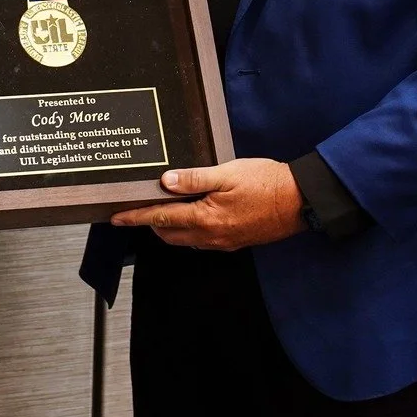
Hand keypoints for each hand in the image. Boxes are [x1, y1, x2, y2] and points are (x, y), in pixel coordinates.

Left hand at [110, 158, 304, 249]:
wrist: (300, 201)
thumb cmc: (267, 183)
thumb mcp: (227, 174)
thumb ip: (194, 179)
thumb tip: (165, 182)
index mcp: (205, 219)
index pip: (160, 219)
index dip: (135, 218)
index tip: (115, 217)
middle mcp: (211, 236)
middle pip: (168, 233)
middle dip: (150, 223)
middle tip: (138, 207)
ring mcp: (223, 242)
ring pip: (184, 239)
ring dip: (169, 227)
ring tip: (163, 208)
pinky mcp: (234, 241)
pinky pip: (201, 240)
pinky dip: (188, 230)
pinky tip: (192, 215)